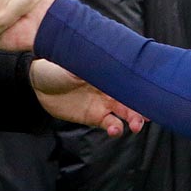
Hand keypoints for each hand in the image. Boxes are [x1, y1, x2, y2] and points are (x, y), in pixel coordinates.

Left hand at [30, 60, 144, 135]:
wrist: (39, 84)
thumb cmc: (56, 68)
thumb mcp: (72, 63)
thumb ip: (88, 64)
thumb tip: (102, 60)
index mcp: (109, 73)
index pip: (130, 79)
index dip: (142, 86)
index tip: (152, 92)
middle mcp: (110, 88)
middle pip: (132, 98)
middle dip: (142, 107)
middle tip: (146, 115)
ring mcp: (104, 104)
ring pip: (125, 113)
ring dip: (133, 120)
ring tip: (134, 126)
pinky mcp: (95, 117)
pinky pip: (110, 124)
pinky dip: (115, 128)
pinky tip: (115, 129)